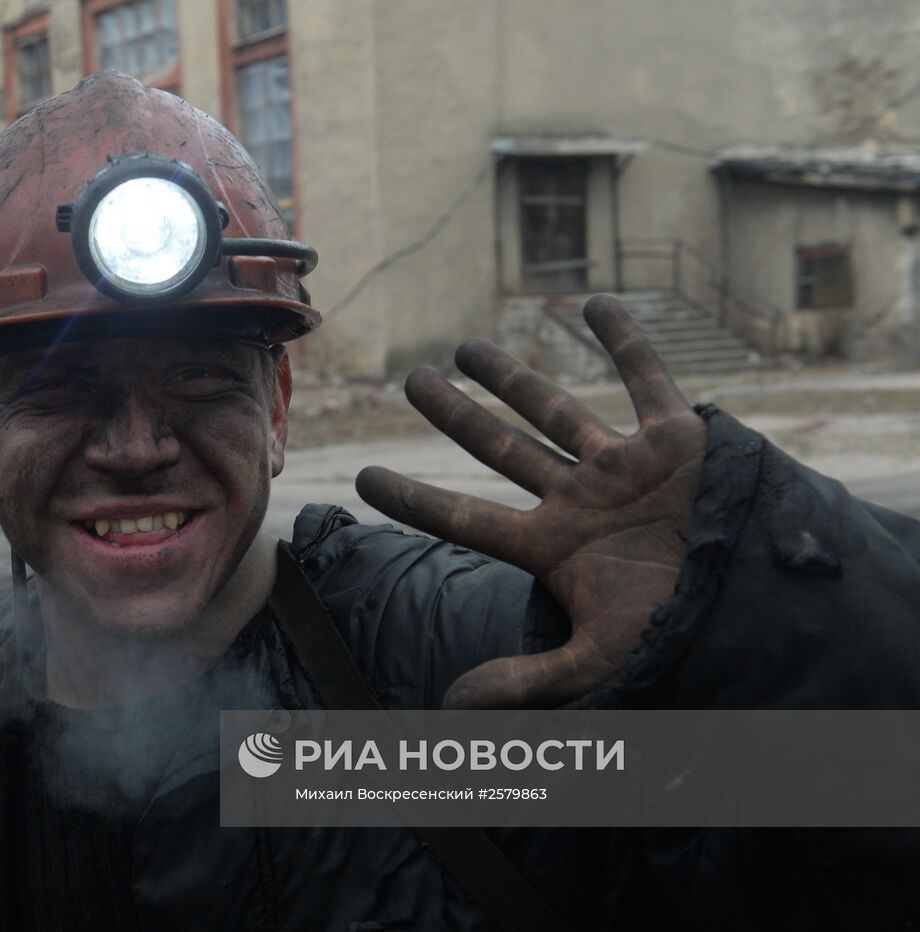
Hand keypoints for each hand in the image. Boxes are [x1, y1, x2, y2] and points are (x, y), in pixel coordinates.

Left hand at [356, 295, 707, 708]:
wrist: (757, 606)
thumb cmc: (678, 630)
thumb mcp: (598, 658)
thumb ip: (527, 681)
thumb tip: (453, 704)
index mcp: (553, 546)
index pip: (465, 518)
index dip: (413, 497)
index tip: (361, 476)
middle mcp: (579, 499)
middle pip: (500, 449)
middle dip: (455, 416)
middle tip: (411, 381)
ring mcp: (623, 467)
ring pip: (555, 409)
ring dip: (512, 376)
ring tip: (467, 348)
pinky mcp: (677, 440)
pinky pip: (647, 381)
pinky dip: (626, 342)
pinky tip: (594, 304)